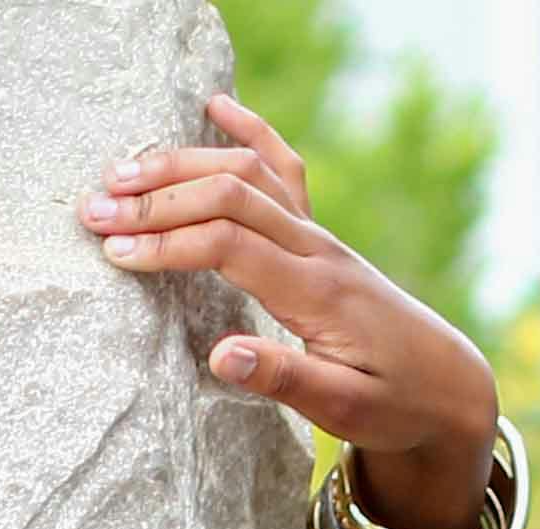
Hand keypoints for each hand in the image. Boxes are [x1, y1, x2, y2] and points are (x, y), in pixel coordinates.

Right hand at [78, 99, 500, 528]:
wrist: (447, 385)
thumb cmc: (395, 405)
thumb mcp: (345, 412)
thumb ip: (286, 382)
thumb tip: (221, 357)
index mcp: (317, 293)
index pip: (227, 245)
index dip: (166, 243)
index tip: (114, 255)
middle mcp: (316, 249)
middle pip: (226, 196)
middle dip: (155, 199)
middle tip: (92, 212)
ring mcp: (319, 234)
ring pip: (245, 173)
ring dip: (181, 166)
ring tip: (120, 175)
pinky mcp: (320, 234)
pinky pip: (283, 167)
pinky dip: (248, 130)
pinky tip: (214, 106)